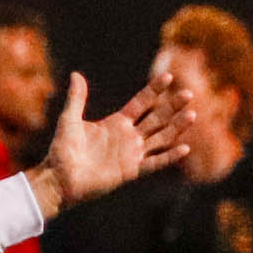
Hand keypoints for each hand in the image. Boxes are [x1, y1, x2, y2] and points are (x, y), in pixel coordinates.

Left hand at [31, 71, 190, 215]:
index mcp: (117, 123)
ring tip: (192, 114)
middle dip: (173, 106)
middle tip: (188, 93)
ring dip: (177, 127)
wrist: (60, 178)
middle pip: (157, 118)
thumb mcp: (69, 119)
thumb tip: (75, 74)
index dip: (154, 90)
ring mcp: (132, 154)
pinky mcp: (131, 171)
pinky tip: (184, 148)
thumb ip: (77, 98)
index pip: (142, 102)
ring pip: (161, 138)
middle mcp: (128, 137)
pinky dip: (169, 157)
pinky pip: (154, 163)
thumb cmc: (62, 150)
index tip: (168, 76)